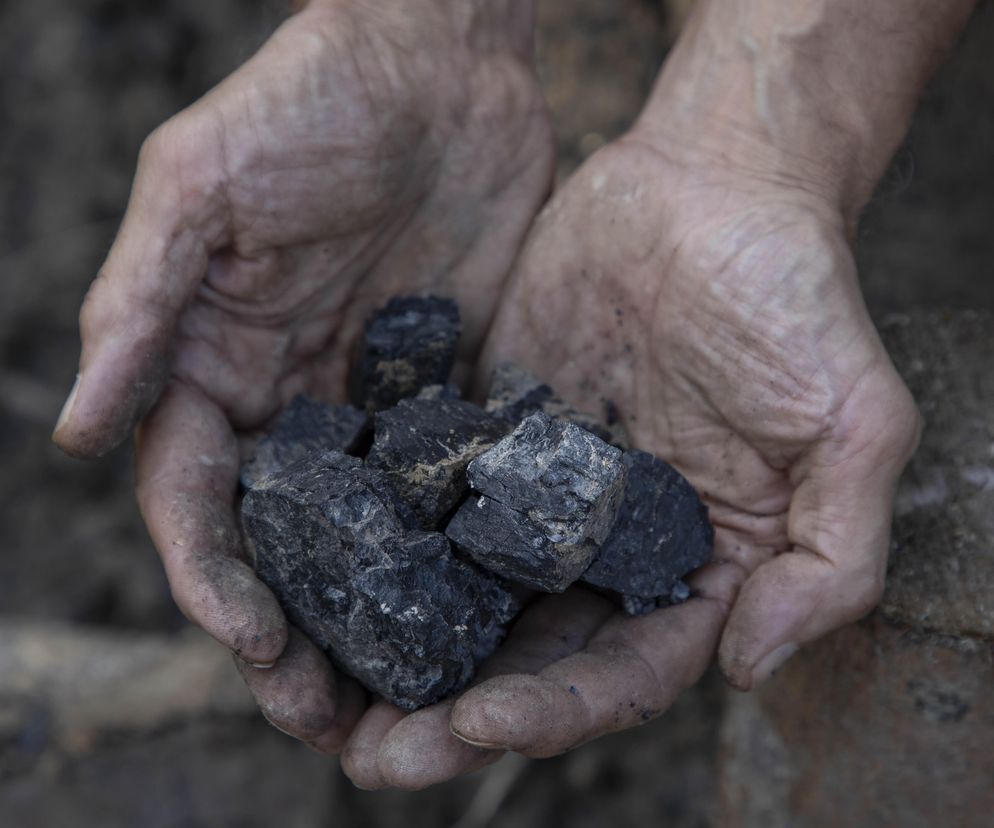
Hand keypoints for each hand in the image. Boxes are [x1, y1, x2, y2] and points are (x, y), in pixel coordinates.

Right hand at [54, 0, 552, 750]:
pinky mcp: (450, 391)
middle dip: (294, 632)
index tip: (252, 646)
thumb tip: (75, 428)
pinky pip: (448, 486)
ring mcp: (374, 402)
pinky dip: (454, 553)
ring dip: (377, 619)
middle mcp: (289, 399)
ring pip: (366, 538)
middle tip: (326, 719)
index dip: (213, 579)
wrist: (439, 65)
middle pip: (282, 544)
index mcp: (212, 367)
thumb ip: (144, 303)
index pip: (196, 499)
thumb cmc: (305, 103)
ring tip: (407, 699)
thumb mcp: (203, 187)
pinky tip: (483, 611)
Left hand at [339, 132, 918, 786]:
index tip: (478, 721)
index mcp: (695, 566)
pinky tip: (318, 574)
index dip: (557, 708)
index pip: (625, 668)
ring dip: (402, 652)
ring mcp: (541, 492)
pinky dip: (382, 543)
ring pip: (465, 594)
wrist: (709, 187)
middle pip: (530, 653)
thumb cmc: (794, 299)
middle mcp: (609, 545)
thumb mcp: (855, 426)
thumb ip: (830, 555)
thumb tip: (753, 664)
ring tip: (322, 696)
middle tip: (370, 757)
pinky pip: (430, 499)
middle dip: (453, 714)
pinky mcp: (488, 433)